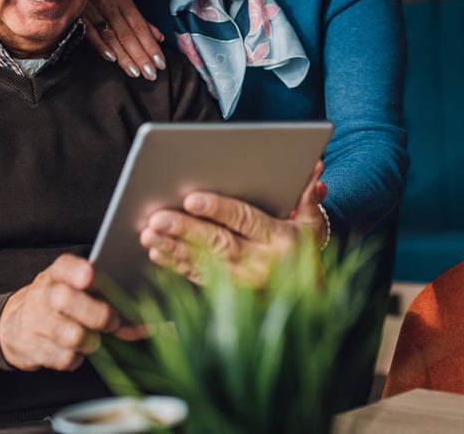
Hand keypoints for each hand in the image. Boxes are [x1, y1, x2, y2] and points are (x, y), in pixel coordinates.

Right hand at [0, 254, 125, 371]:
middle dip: (95, 314)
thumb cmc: (59, 305)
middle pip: (65, 300)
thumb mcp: (77, 293)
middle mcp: (42, 294)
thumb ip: (108, 302)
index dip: (76, 271)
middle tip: (111, 322)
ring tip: (92, 340)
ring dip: (89, 342)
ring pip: (68, 335)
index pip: (64, 267)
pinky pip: (62, 358)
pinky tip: (73, 351)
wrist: (14, 324)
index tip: (89, 277)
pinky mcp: (30, 347)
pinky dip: (74, 358)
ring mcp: (33, 321)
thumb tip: (145, 327)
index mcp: (56, 275)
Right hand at [83, 0, 166, 80]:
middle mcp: (109, 2)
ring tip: (135, 72)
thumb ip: (140, 21)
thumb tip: (159, 38)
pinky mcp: (77, 16)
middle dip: (141, 56)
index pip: (140, 26)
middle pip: (128, 34)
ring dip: (124, 56)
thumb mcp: (121, 5)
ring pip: (112, 36)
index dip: (151, 46)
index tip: (160, 63)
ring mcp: (92, 8)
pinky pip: (91, 33)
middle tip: (150, 74)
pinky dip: (102, 46)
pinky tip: (111, 59)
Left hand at [139, 160, 327, 286]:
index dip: (218, 209)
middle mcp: (257, 264)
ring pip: (200, 262)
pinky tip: (155, 250)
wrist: (306, 296)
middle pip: (217, 243)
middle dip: (185, 229)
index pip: (245, 221)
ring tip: (148, 232)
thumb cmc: (304, 249)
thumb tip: (315, 166)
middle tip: (157, 216)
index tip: (192, 198)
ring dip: (172, 247)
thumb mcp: (313, 223)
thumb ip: (308, 196)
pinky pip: (194, 277)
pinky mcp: (223, 292)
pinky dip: (173, 263)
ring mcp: (238, 282)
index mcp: (279, 241)